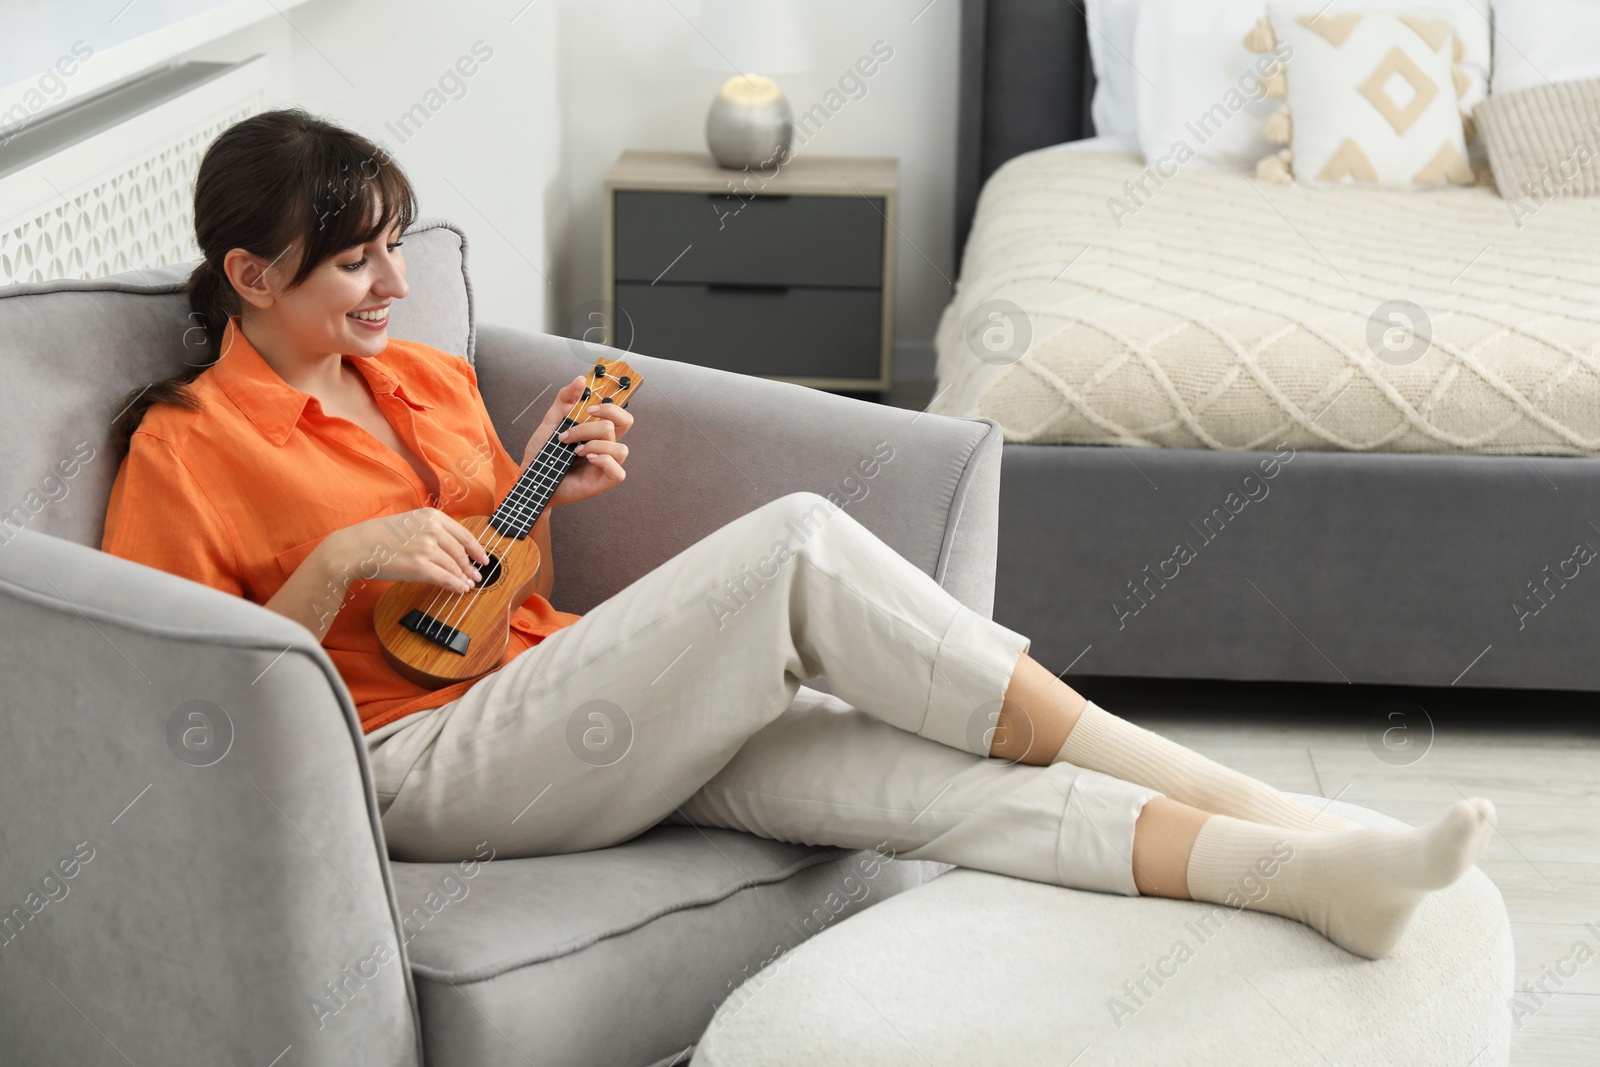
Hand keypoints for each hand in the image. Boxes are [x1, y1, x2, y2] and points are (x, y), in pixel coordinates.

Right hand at [322, 507, 490, 595]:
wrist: (355, 547)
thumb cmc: (378, 536)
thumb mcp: (409, 522)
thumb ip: (431, 530)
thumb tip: (452, 548)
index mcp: (431, 516)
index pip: (463, 534)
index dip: (476, 548)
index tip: (483, 557)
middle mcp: (432, 530)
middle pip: (460, 551)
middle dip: (471, 565)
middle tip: (477, 574)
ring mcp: (426, 548)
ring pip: (454, 566)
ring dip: (464, 577)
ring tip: (469, 584)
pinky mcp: (418, 567)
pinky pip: (444, 578)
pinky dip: (455, 585)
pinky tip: (460, 589)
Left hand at [523, 374, 632, 506]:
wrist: (531, 477)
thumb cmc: (543, 453)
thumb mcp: (551, 422)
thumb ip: (565, 400)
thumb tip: (581, 380)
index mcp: (597, 432)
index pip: (620, 416)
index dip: (612, 407)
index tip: (588, 408)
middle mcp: (605, 446)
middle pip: (622, 426)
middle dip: (594, 425)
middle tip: (573, 430)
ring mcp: (606, 464)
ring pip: (620, 448)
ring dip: (594, 444)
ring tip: (574, 451)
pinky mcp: (603, 481)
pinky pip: (618, 471)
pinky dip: (604, 461)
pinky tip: (587, 459)